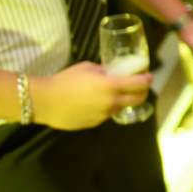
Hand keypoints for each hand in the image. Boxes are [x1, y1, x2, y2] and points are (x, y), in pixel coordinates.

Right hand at [30, 61, 151, 129]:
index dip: (147, 79)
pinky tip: (97, 102)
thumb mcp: (88, 68)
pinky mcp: (95, 123)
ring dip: (124, 100)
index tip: (148, 76)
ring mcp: (104, 115)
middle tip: (140, 86)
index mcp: (111, 85)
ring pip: (122, 107)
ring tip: (116, 93)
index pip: (140, 84)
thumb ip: (105, 70)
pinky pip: (108, 114)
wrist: (43, 101)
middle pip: (138, 99)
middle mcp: (111, 102)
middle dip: (143, 92)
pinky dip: (108, 107)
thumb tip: (115, 70)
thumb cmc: (64, 80)